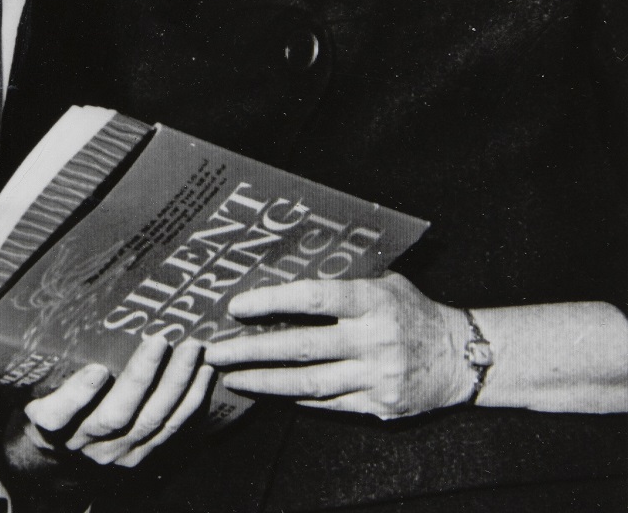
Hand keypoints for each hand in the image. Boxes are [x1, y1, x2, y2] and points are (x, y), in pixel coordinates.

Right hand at [23, 336, 213, 467]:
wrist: (61, 446)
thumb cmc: (50, 396)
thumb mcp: (38, 379)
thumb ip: (48, 352)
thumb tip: (68, 298)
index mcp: (50, 423)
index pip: (56, 416)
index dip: (76, 397)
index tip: (96, 370)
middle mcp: (83, 442)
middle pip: (114, 416)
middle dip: (140, 378)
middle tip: (159, 340)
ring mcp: (115, 452)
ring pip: (149, 422)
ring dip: (174, 384)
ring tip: (191, 349)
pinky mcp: (141, 454)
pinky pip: (170, 430)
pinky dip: (191, 401)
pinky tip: (204, 373)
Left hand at [205, 274, 473, 419]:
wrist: (459, 356)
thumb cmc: (413, 310)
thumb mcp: (386, 281)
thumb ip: (346, 279)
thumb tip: (288, 270)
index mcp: (373, 300)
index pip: (314, 298)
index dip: (273, 301)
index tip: (237, 306)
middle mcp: (373, 339)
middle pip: (301, 346)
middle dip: (252, 349)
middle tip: (216, 350)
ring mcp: (375, 376)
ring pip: (307, 383)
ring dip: (265, 380)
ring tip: (233, 376)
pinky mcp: (376, 404)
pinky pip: (327, 403)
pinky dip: (295, 398)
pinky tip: (270, 391)